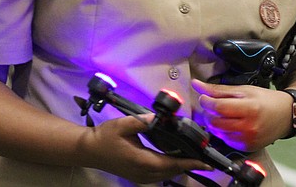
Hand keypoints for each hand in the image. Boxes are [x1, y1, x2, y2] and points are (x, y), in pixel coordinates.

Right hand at [79, 113, 211, 183]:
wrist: (90, 150)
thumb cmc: (105, 137)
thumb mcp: (122, 124)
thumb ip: (140, 121)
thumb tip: (157, 118)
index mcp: (141, 160)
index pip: (171, 164)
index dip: (190, 163)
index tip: (205, 162)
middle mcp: (143, 173)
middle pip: (172, 172)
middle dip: (189, 165)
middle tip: (204, 158)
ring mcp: (140, 177)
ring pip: (166, 176)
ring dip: (180, 168)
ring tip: (193, 158)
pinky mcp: (138, 177)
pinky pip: (160, 177)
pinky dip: (170, 170)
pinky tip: (175, 161)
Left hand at [191, 79, 291, 151]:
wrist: (286, 116)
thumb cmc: (266, 100)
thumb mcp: (244, 90)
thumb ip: (219, 89)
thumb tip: (197, 84)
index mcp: (249, 109)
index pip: (218, 107)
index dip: (206, 101)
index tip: (203, 97)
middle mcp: (249, 127)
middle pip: (215, 122)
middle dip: (208, 112)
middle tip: (210, 105)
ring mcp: (248, 139)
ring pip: (218, 133)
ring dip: (213, 123)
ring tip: (220, 114)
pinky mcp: (247, 147)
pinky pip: (226, 141)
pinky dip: (222, 132)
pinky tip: (229, 124)